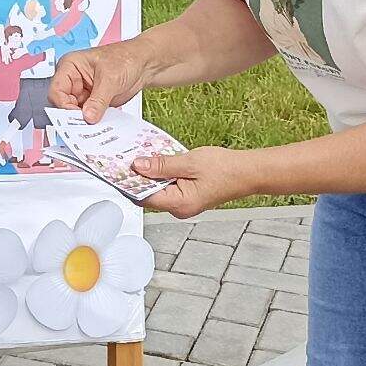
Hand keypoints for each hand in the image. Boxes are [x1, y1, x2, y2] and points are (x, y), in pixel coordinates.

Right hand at [50, 42, 149, 121]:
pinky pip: (87, 116)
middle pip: (63, 104)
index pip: (57, 90)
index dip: (64, 105)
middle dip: (74, 115)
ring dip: (84, 120)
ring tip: (95, 126)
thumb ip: (98, 100)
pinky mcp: (92, 103)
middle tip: (85, 124)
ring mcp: (82, 93)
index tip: (77, 116)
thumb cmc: (126, 58)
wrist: (144, 65)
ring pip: (74, 112)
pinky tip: (100, 125)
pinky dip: (93, 122)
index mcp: (70, 66)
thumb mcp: (110, 78)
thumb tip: (88, 117)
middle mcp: (73, 80)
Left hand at [136, 145, 262, 218]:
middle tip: (126, 157)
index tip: (116, 168)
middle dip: (137, 176)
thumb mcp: (189, 162)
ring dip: (150, 173)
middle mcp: (179, 208)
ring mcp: (184, 204)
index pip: (144, 196)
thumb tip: (139, 166)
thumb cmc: (225, 169)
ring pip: (158, 189)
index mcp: (179, 204)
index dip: (128, 182)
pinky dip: (161, 174)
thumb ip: (162, 165)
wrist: (248, 172)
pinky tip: (158, 160)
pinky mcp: (188, 196)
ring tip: (140, 156)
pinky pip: (168, 186)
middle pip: (149, 194)